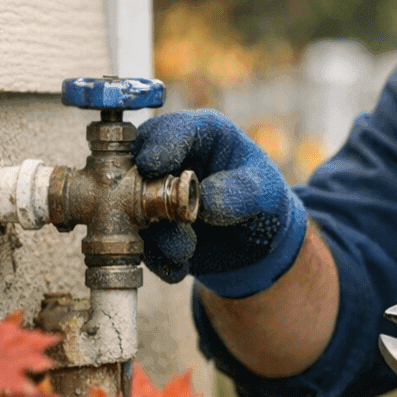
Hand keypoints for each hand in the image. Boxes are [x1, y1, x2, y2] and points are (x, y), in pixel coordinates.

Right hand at [132, 110, 305, 298]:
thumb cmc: (262, 200)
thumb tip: (208, 201)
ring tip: (185, 252)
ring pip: (129, 205)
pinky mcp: (145, 223)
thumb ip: (242, 192)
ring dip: (154, 233)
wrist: (253, 239)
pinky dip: (155, 258)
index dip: (160, 144)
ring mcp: (151, 190)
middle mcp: (171, 158)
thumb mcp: (266, 193)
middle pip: (135, 163)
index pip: (174, 128)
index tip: (152, 165)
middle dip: (144, 194)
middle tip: (164, 220)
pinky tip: (179, 268)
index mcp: (203, 134)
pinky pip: (138, 239)